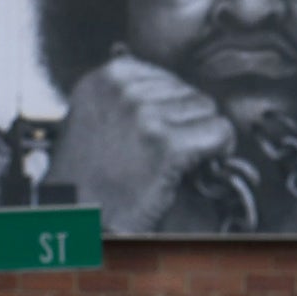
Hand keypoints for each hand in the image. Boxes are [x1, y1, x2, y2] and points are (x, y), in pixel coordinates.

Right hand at [55, 53, 237, 233]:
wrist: (76, 218)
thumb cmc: (88, 176)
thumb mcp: (96, 117)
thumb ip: (127, 98)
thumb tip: (171, 91)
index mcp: (108, 77)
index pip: (168, 78)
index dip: (174, 110)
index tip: (167, 134)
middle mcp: (124, 89)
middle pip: (190, 93)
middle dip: (189, 124)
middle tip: (174, 155)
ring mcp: (145, 114)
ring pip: (208, 111)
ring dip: (203, 137)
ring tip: (180, 162)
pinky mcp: (166, 144)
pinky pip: (219, 132)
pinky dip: (219, 151)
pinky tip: (200, 167)